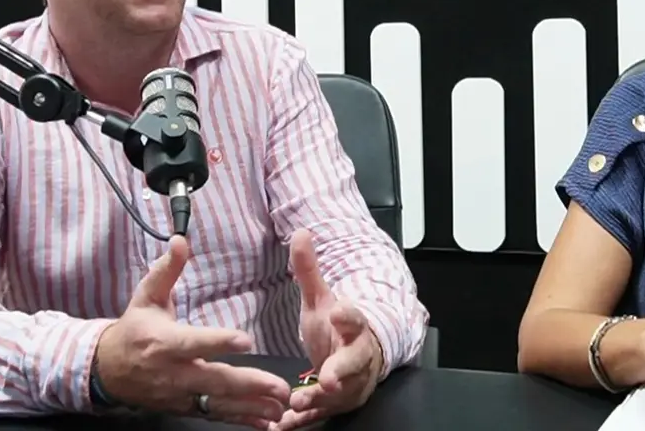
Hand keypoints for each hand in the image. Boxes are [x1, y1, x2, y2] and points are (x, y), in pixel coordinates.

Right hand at [94, 235, 292, 426]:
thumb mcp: (146, 296)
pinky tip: (265, 423)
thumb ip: (166, 270)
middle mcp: (173, 372)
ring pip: (219, 402)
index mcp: (164, 342)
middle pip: (215, 380)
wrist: (107, 370)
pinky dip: (240, 420)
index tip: (247, 340)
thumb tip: (180, 240)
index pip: (195, 342)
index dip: (219, 342)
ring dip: (252, 407)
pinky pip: (215, 415)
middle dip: (249, 385)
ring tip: (281, 408)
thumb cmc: (134, 329)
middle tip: (279, 387)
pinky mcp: (184, 408)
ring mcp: (180, 394)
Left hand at [273, 229, 383, 429]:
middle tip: (328, 379)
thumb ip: (310, 271)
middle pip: (352, 363)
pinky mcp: (337, 404)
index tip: (339, 311)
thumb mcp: (322, 300)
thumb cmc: (337, 330)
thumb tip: (300, 232)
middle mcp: (355, 356)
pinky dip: (303, 420)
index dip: (348, 316)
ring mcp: (349, 384)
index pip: (354, 318)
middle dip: (340, 372)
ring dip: (317, 400)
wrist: (361, 361)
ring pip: (337, 395)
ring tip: (297, 403)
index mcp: (353, 327)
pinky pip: (320, 414)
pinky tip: (284, 424)